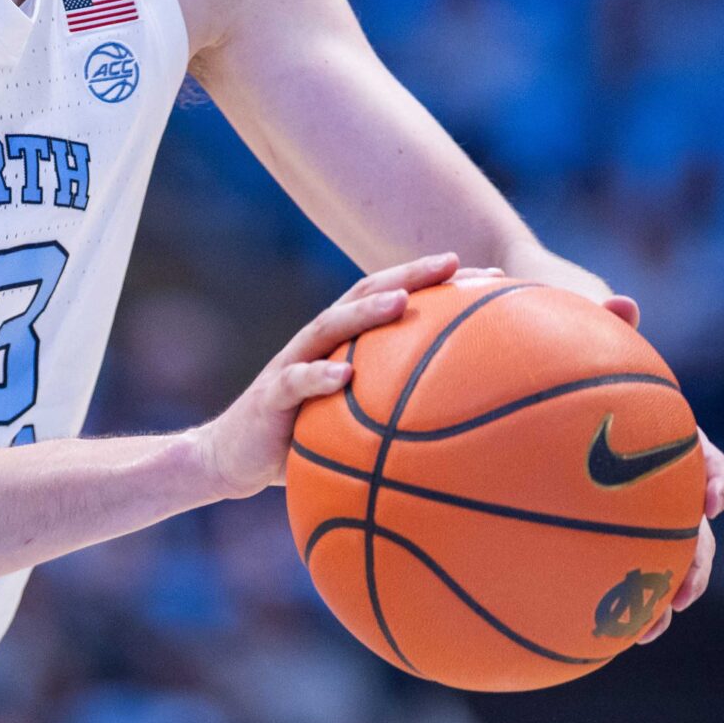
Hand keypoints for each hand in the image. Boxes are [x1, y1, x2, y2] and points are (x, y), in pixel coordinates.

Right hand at [186, 252, 462, 499]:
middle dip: (410, 275)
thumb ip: (397, 416)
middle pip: (366, 294)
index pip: (396, 299)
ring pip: (330, 326)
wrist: (231, 459)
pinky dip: (319, 377)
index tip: (492, 278)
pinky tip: (344, 377)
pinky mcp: (270, 396)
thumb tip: (469, 437)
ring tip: (402, 302)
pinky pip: (295, 383)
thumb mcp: (353, 424)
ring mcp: (293, 364)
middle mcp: (321, 342)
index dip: (439, 285)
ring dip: (367, 312)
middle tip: (454, 263)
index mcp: (345, 343)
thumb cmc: (302, 440)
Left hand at [497, 255, 723, 642]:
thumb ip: (594, 312)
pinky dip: (577, 593)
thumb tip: (623, 305)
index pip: (700, 455)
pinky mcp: (566, 510)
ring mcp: (606, 493)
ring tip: (638, 636)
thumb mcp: (567, 302)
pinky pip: (575, 557)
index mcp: (652, 424)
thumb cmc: (546, 305)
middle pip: (684, 524)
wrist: (515, 308)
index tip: (711, 499)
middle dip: (692, 565)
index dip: (714, 479)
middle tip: (678, 598)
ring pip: (642, 555)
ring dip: (650, 598)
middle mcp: (638, 465)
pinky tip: (548, 624)